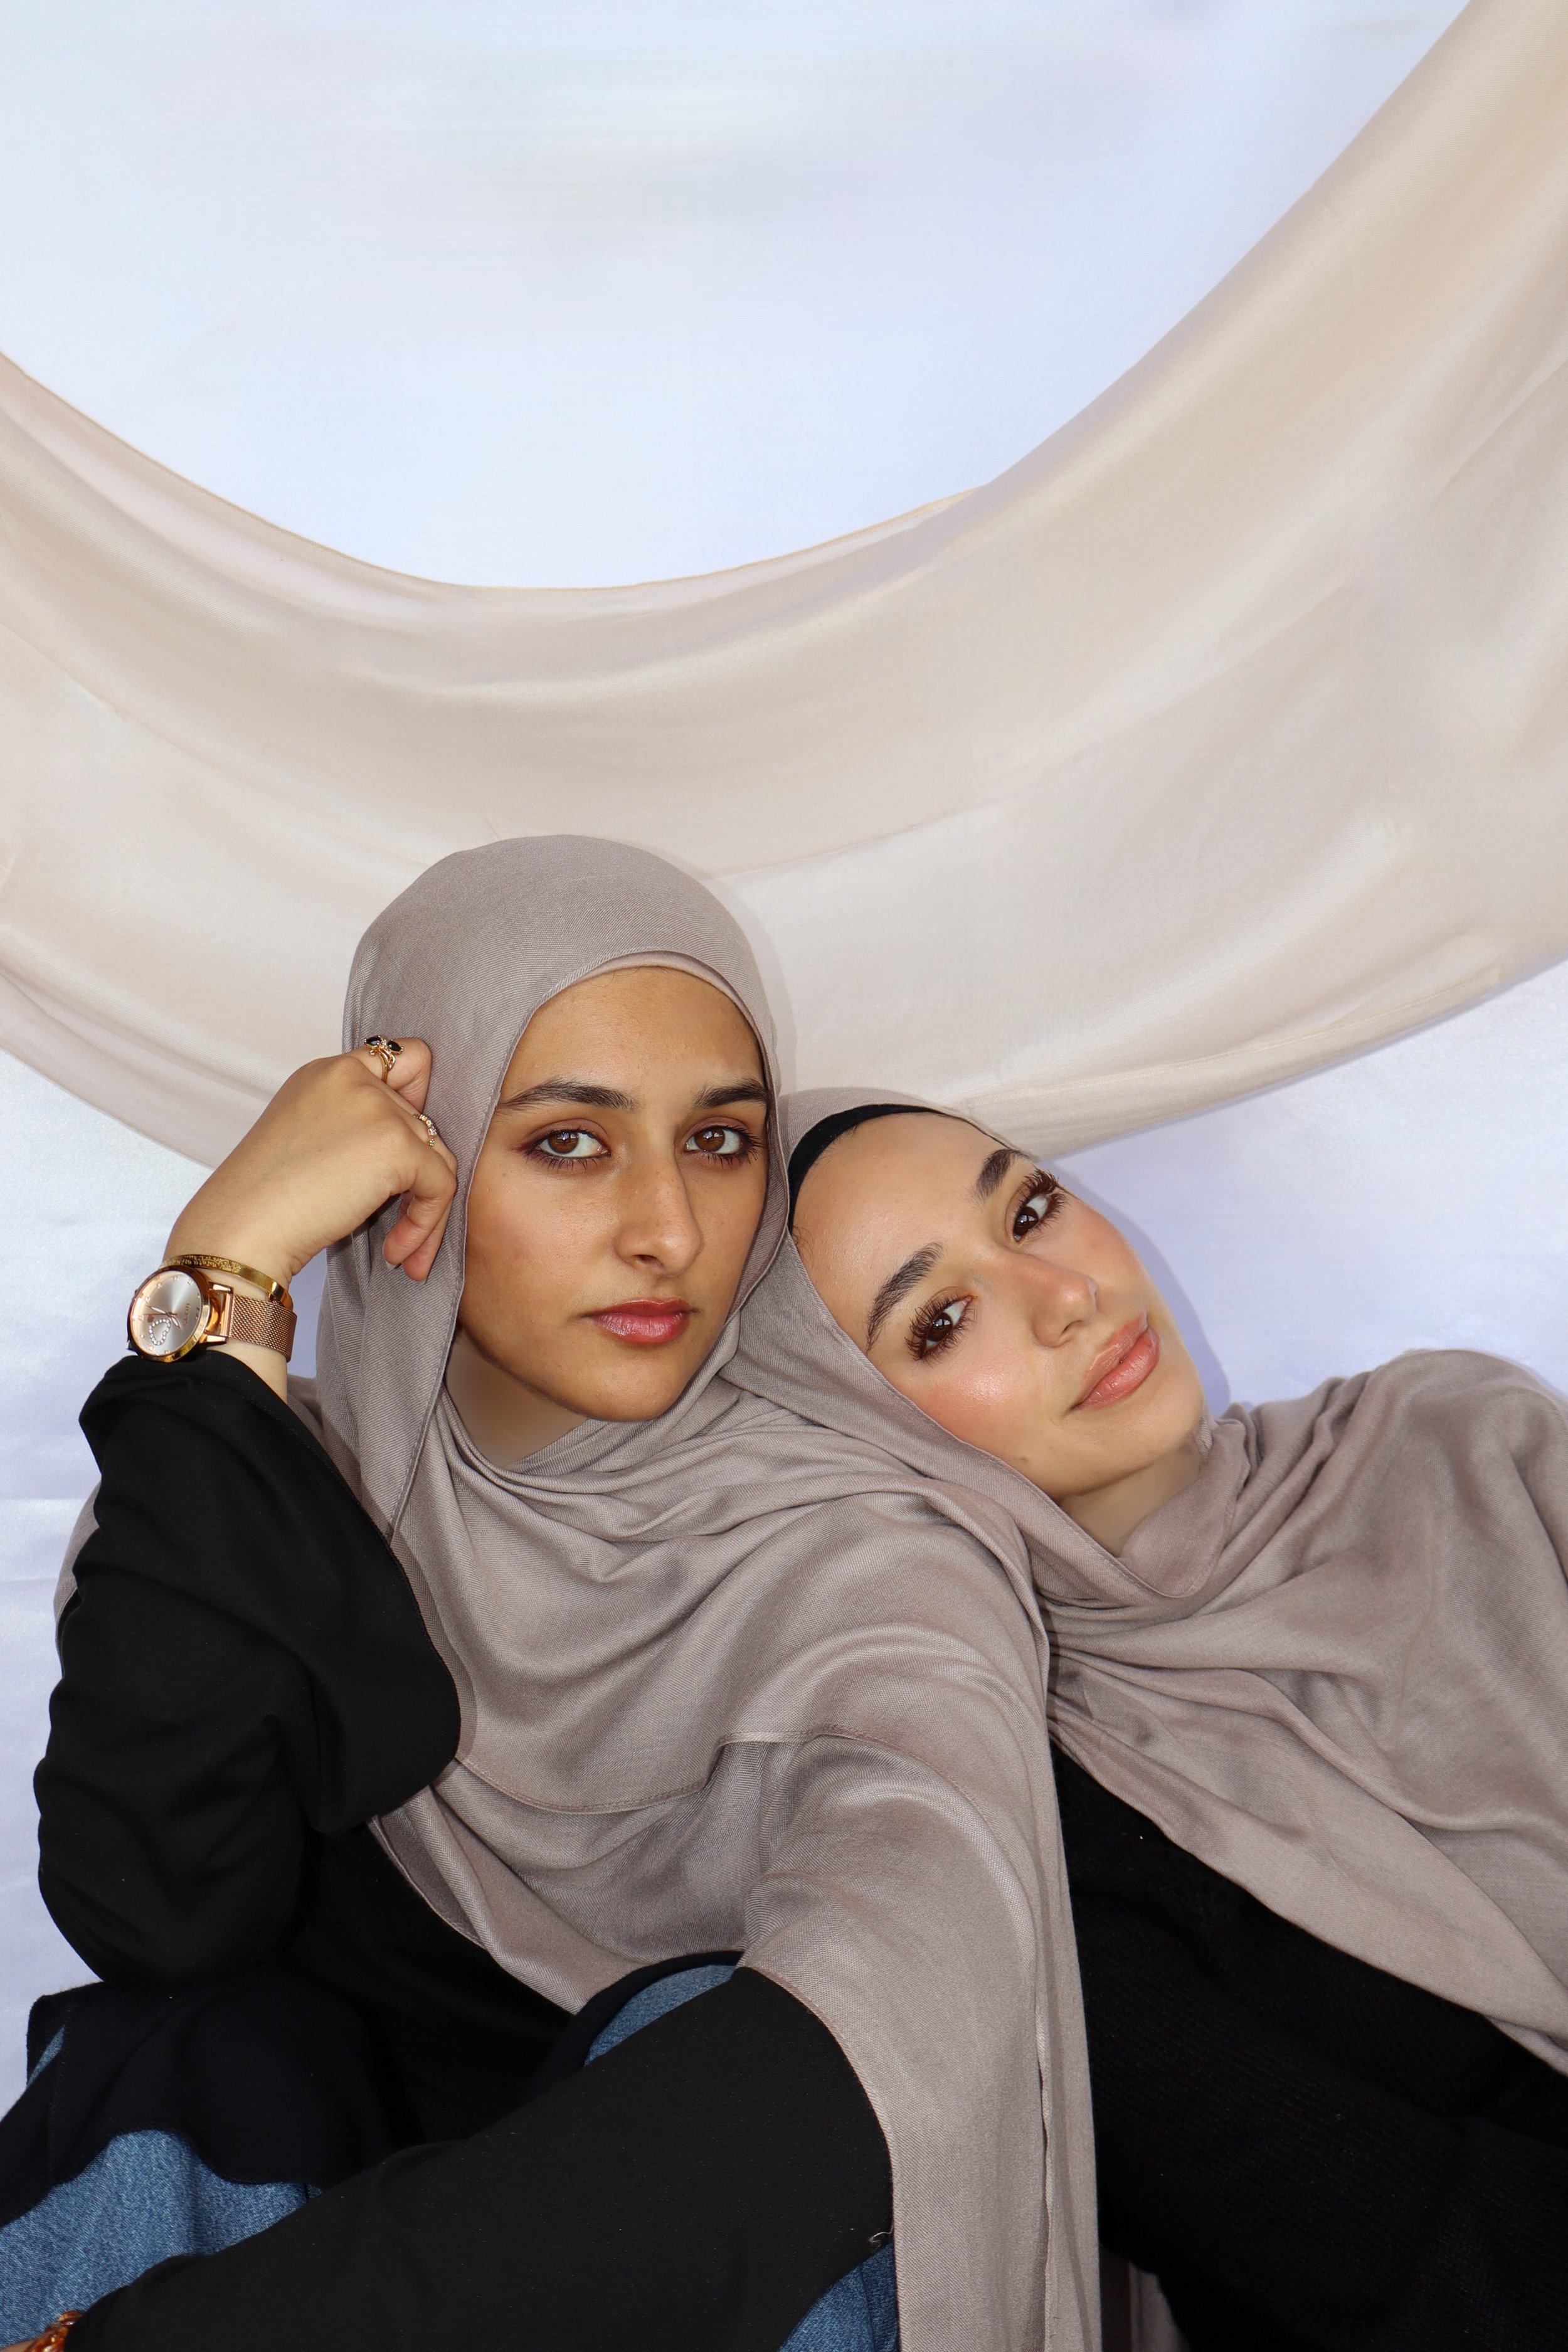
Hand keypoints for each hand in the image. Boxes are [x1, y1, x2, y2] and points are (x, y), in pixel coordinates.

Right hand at [166, 1039, 458, 1288]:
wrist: (240, 1227)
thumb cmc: (264, 1200)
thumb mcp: (309, 1138)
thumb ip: (356, 1124)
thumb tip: (417, 1149)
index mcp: (329, 1072)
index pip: (402, 1059)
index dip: (416, 1101)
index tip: (407, 1150)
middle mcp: (354, 1078)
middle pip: (425, 1122)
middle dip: (418, 1177)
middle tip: (398, 1225)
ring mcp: (377, 1108)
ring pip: (439, 1157)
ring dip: (426, 1210)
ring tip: (401, 1250)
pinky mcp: (396, 1146)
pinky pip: (442, 1185)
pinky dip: (427, 1225)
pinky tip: (394, 1252)